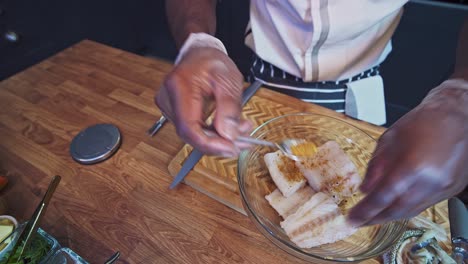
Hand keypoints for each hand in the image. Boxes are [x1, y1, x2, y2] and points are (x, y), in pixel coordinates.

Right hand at [156, 47, 250, 155]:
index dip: (209, 144)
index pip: (188, 128)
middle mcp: (168, 99)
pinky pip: (194, 130)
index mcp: (180, 87)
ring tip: (240, 130)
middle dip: (219, 143)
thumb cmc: (212, 62)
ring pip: (194, 135)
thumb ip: (230, 107)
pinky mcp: (174, 113)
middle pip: (191, 135)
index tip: (231, 148)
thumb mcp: (229, 80)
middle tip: (243, 141)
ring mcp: (168, 107)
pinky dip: (212, 133)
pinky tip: (228, 128)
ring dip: (218, 138)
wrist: (200, 54)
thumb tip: (229, 135)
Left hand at [349, 80, 467, 225]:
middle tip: (360, 222)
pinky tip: (395, 207)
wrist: (456, 117)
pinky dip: (407, 208)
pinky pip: (424, 205)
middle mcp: (429, 181)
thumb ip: (375, 167)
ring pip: (411, 211)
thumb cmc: (422, 122)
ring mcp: (443, 188)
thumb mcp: (388, 140)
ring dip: (390, 216)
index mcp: (411, 166)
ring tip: (374, 217)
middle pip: (397, 210)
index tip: (352, 218)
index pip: (382, 198)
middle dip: (375, 219)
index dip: (365, 211)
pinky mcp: (451, 190)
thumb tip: (364, 190)